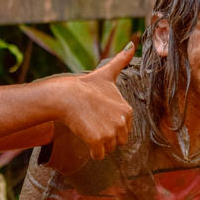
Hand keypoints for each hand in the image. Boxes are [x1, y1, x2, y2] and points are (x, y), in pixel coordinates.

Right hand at [56, 43, 134, 159]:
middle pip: (118, 141)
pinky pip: (99, 155)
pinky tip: (85, 139)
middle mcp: (122, 121)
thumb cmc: (85, 86)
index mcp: (127, 110)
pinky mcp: (98, 140)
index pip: (124, 129)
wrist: (66, 95)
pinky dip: (93, 152)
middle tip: (93, 122)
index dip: (110, 125)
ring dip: (98, 144)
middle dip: (106, 136)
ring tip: (88, 127)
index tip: (99, 114)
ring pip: (108, 148)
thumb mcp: (107, 73)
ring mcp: (111, 131)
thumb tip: (132, 44)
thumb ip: (121, 62)